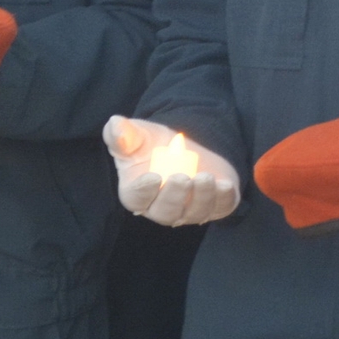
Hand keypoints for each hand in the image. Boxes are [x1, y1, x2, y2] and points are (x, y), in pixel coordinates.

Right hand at [104, 115, 240, 225]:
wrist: (182, 146)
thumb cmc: (152, 145)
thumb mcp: (136, 135)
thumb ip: (121, 133)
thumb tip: (115, 125)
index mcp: (137, 193)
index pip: (137, 199)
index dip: (144, 191)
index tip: (154, 176)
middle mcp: (162, 208)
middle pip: (166, 212)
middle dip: (175, 196)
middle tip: (182, 177)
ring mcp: (189, 210)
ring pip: (194, 213)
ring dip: (201, 197)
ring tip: (204, 177)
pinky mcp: (213, 206)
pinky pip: (219, 208)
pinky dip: (222, 198)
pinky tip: (223, 183)